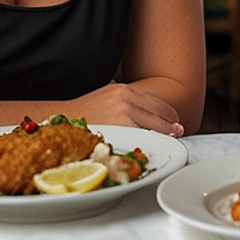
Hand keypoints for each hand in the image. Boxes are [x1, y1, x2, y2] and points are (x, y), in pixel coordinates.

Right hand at [69, 82, 183, 137]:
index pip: (158, 103)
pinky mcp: (121, 128)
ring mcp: (124, 113)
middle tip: (178, 134)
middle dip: (172, 126)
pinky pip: (145, 138)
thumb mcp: (106, 99)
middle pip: (162, 113)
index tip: (175, 124)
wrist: (61, 123)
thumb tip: (149, 115)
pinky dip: (152, 144)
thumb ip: (126, 102)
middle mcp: (126, 98)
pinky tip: (153, 149)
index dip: (169, 115)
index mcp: (124, 90)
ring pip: (157, 127)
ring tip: (169, 143)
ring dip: (165, 136)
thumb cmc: (83, 116)